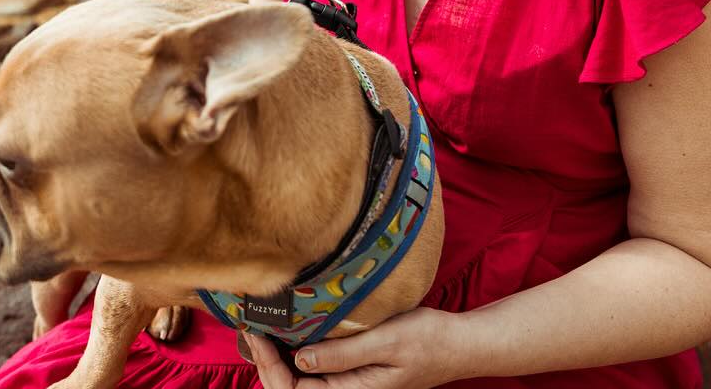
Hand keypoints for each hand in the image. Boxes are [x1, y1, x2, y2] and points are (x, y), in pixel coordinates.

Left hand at [243, 307, 462, 388]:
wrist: (458, 343)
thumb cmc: (428, 341)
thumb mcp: (386, 341)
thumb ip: (344, 354)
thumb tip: (301, 358)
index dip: (271, 367)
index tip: (258, 334)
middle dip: (267, 364)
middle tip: (252, 328)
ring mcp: (349, 384)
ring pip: (300, 380)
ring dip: (278, 359)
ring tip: (262, 328)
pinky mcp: (351, 370)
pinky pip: (314, 369)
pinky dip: (295, 352)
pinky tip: (287, 330)